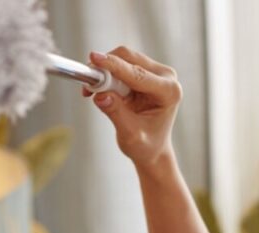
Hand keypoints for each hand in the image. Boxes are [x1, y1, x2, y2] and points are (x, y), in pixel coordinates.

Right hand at [84, 47, 181, 172]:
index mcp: (169, 92)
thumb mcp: (130, 135)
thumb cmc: (146, 145)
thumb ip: (116, 114)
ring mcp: (156, 72)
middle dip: (106, 69)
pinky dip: (107, 74)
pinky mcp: (145, 70)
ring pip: (123, 58)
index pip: (137, 74)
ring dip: (105, 72)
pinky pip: (120, 63)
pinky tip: (103, 90)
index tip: (94, 59)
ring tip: (96, 93)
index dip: (114, 66)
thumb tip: (100, 95)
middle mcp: (166, 77)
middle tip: (89, 87)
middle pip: (129, 58)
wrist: (152, 149)